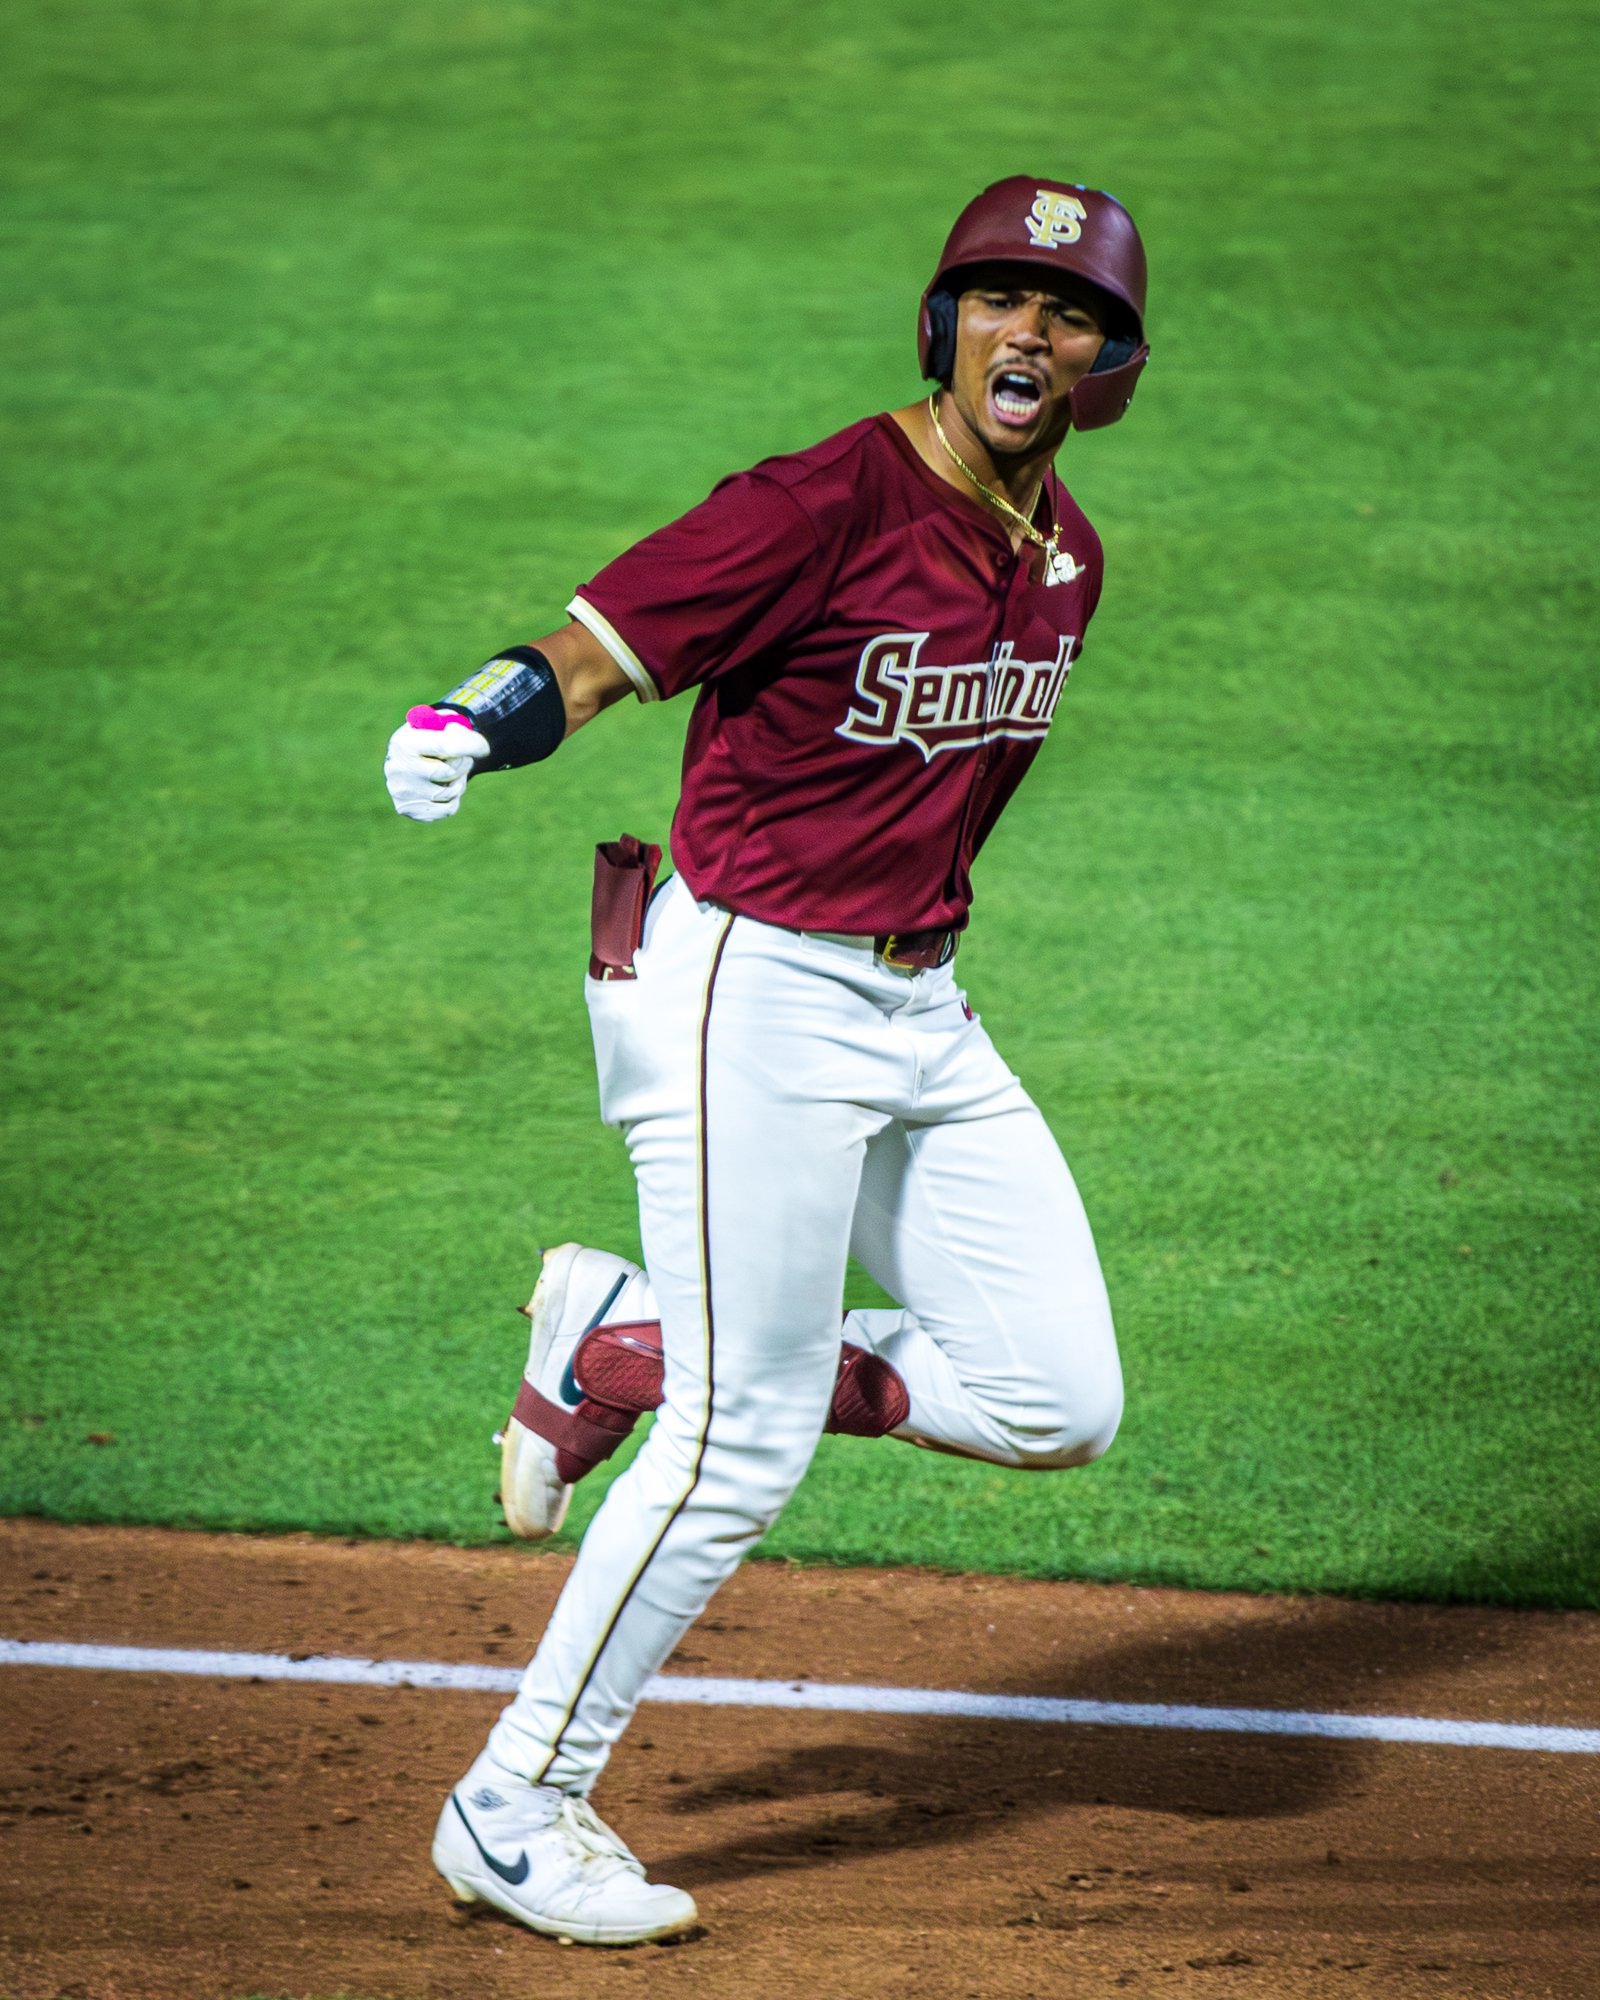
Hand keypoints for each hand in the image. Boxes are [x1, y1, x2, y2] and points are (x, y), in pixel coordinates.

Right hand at [384, 706, 490, 820]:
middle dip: (464, 763)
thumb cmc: (427, 740)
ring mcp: (403, 792)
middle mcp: (399, 769)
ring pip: (451, 791)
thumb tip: (459, 732)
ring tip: (451, 772)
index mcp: (405, 742)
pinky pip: (449, 808)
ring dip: (459, 781)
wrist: (405, 762)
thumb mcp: (435, 723)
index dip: (471, 745)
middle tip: (465, 757)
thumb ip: (449, 722)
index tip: (484, 747)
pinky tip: (444, 787)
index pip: (447, 745)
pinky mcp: (408, 809)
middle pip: (451, 771)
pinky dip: (453, 798)